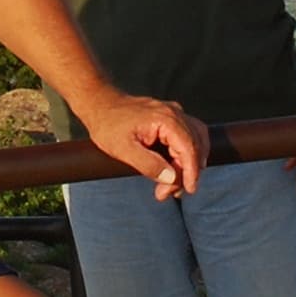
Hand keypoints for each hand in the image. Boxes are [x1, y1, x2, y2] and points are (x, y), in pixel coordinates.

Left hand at [93, 95, 207, 200]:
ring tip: (175, 184)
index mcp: (166, 119)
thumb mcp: (123, 150)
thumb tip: (171, 178)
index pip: (189, 148)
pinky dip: (186, 153)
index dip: (192, 172)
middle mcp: (174, 113)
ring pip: (196, 140)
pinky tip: (177, 167)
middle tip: (169, 192)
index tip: (189, 189)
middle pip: (194, 146)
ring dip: (190, 163)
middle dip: (186, 172)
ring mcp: (174, 113)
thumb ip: (149, 165)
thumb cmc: (108, 125)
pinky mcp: (170, 117)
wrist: (99, 104)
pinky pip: (188, 135)